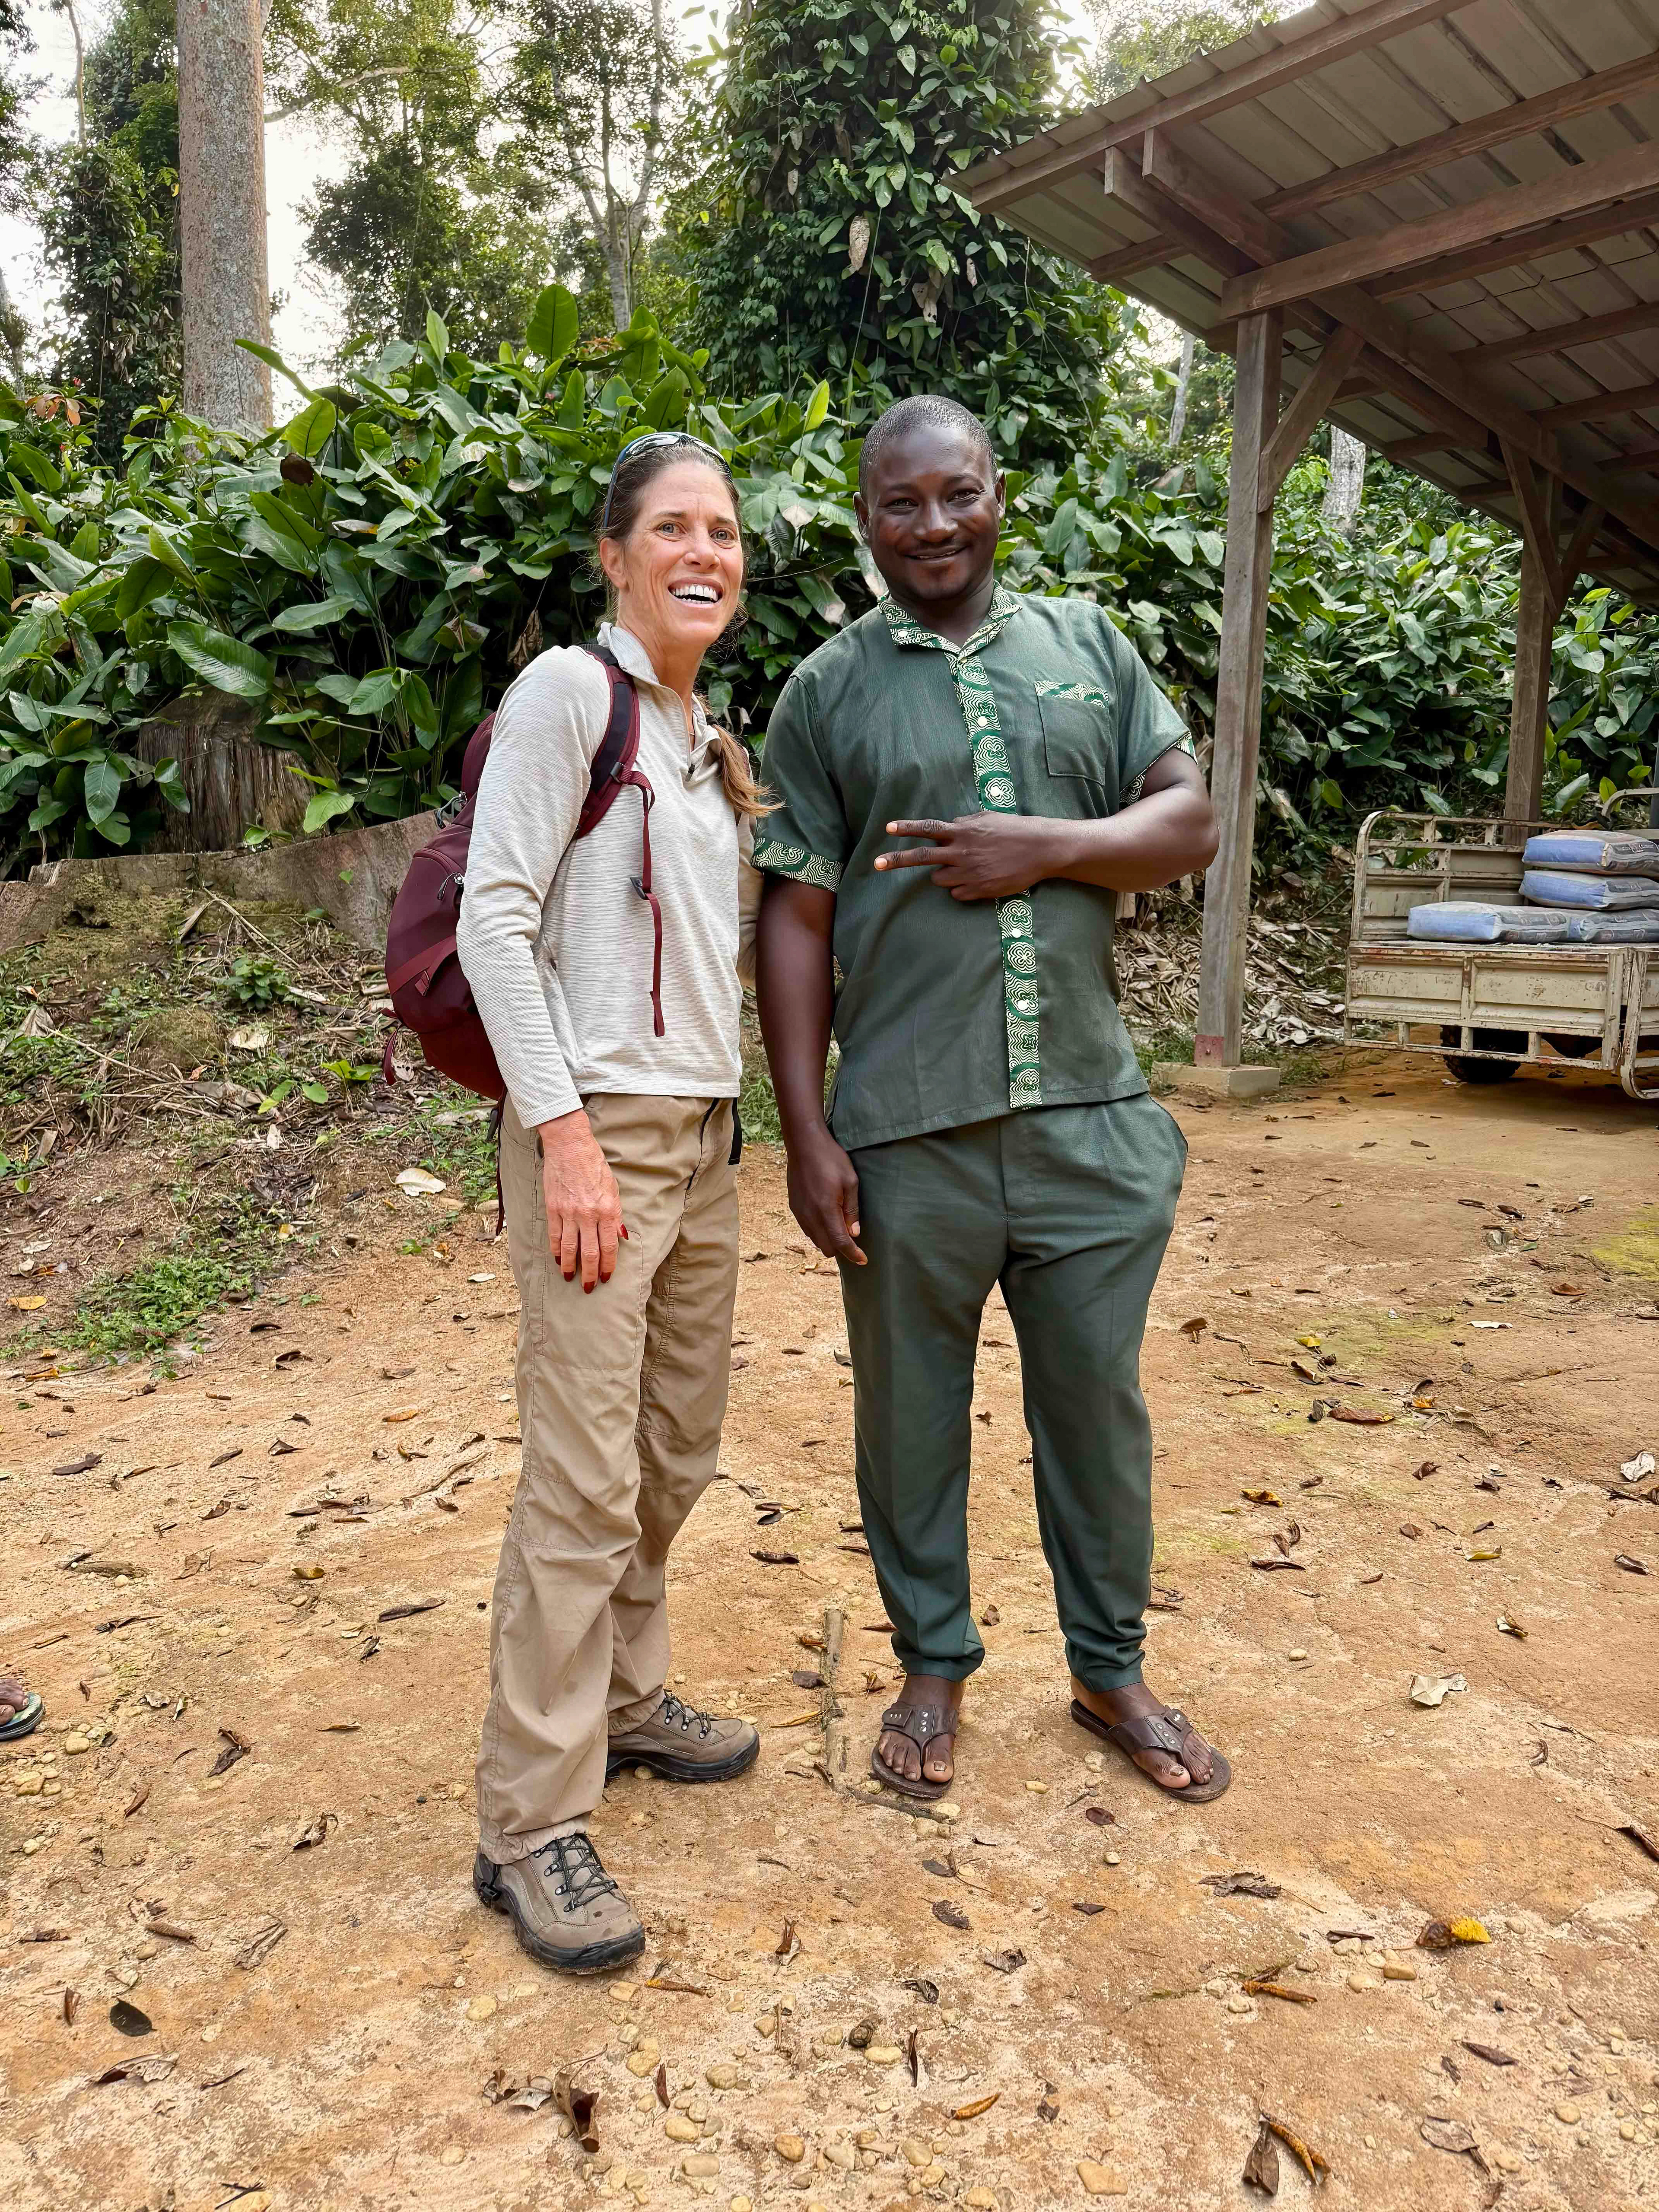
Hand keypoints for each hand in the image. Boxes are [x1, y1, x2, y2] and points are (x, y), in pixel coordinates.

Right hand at [536, 1109, 626, 1292]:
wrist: (569, 1147)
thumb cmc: (594, 1165)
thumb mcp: (613, 1189)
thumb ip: (616, 1215)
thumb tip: (620, 1237)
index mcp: (607, 1210)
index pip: (609, 1247)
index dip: (608, 1266)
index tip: (607, 1278)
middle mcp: (588, 1215)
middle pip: (590, 1253)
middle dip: (590, 1274)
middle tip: (589, 1287)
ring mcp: (569, 1213)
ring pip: (569, 1248)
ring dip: (570, 1267)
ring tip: (569, 1278)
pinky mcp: (553, 1208)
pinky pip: (555, 1236)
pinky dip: (556, 1250)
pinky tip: (557, 1259)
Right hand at [786, 1125, 865, 1266]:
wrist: (804, 1143)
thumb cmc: (831, 1159)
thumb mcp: (850, 1181)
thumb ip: (852, 1210)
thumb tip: (854, 1233)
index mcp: (825, 1210)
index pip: (840, 1242)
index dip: (853, 1254)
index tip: (863, 1260)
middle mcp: (809, 1216)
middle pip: (826, 1247)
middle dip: (841, 1248)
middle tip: (852, 1235)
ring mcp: (799, 1212)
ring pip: (815, 1239)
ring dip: (828, 1239)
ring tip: (840, 1223)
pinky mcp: (794, 1207)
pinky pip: (807, 1229)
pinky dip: (818, 1230)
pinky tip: (827, 1216)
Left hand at [875, 814, 1068, 899]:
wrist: (1041, 849)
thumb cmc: (1016, 831)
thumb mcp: (988, 819)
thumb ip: (965, 824)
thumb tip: (950, 827)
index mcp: (963, 831)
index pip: (928, 828)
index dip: (907, 828)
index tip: (888, 828)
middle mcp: (961, 851)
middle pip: (921, 857)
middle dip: (896, 860)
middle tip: (877, 864)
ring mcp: (968, 872)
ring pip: (939, 879)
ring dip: (945, 874)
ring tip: (967, 868)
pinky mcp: (978, 890)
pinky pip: (957, 893)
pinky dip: (962, 888)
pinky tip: (981, 879)